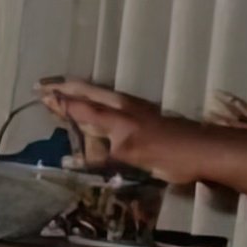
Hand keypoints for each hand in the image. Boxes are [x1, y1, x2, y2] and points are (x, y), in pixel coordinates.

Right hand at [38, 79, 200, 183]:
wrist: (205, 149)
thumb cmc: (170, 154)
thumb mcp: (133, 158)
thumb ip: (103, 156)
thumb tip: (73, 160)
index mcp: (117, 117)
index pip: (82, 107)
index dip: (61, 103)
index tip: (41, 95)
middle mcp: (123, 107)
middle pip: (88, 93)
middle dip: (65, 88)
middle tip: (43, 85)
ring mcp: (135, 109)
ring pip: (100, 95)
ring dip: (79, 91)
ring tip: (62, 89)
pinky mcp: (145, 115)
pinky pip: (110, 103)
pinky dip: (95, 100)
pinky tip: (96, 105)